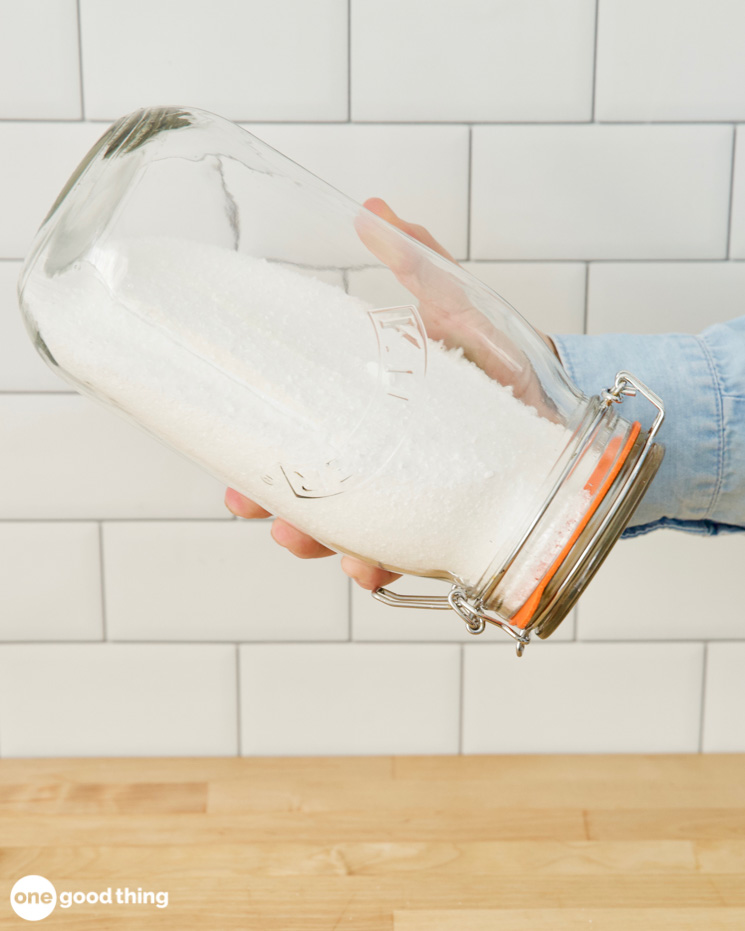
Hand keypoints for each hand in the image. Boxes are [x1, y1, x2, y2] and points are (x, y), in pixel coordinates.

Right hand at [225, 198, 558, 589]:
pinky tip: (369, 569)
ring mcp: (412, 499)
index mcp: (368, 413)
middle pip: (313, 492)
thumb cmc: (501, 359)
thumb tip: (371, 209)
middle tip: (253, 507)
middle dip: (276, 506)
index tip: (229, 469)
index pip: (302, 434)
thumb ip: (417, 263)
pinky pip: (406, 556)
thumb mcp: (456, 307)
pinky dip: (382, 566)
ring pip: (350, 531)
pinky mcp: (446, 528)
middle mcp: (382, 461)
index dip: (260, 452)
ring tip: (307, 542)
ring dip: (320, 542)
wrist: (560, 408)